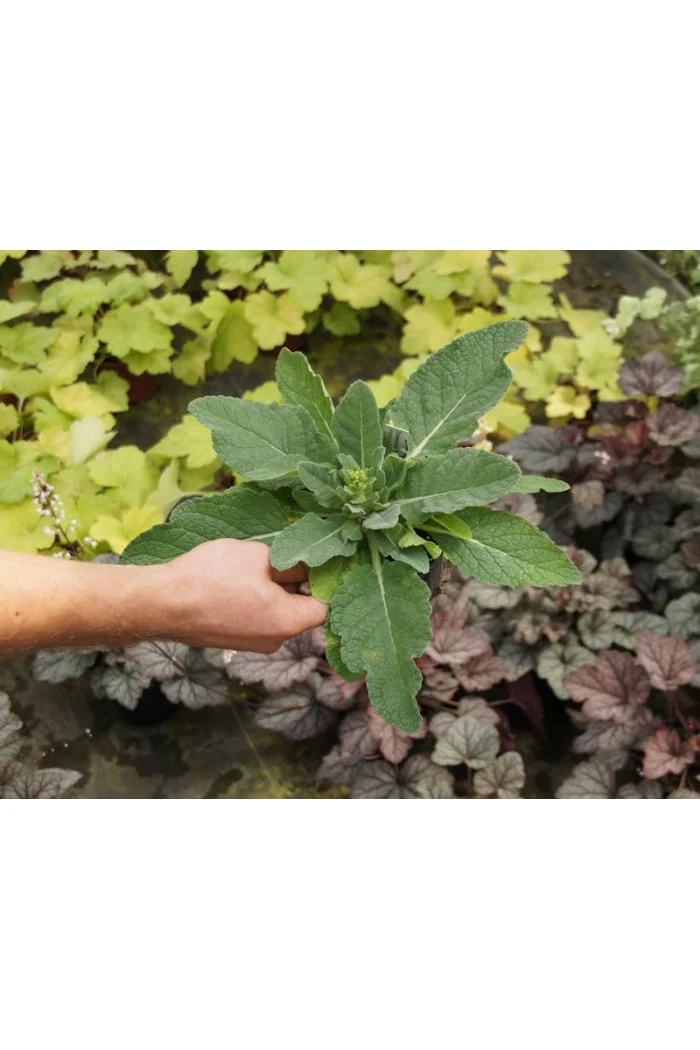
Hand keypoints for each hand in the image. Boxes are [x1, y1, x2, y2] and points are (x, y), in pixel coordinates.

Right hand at [163, 539, 327, 651]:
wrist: (162, 603)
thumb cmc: (211, 578)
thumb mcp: (259, 557)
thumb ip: (292, 562)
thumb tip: (311, 564)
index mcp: (288, 624)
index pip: (324, 605)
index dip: (324, 580)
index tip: (318, 559)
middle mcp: (274, 642)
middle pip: (299, 609)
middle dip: (294, 582)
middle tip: (283, 555)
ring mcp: (252, 644)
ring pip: (275, 612)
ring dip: (271, 589)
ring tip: (253, 564)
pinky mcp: (232, 640)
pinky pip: (254, 617)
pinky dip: (252, 599)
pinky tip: (236, 579)